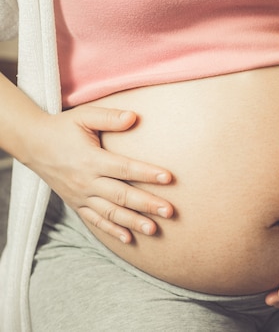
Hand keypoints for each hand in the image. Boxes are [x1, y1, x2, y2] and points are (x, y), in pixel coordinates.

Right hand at [21, 106, 173, 243]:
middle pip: (121, 195)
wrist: (32, 144)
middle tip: (169, 211)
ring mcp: (80, 195)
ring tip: (154, 229)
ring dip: (133, 222)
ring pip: (110, 212)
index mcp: (91, 160)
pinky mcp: (76, 203)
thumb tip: (134, 116)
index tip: (168, 178)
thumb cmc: (62, 128)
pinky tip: (129, 238)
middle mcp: (86, 181)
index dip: (147, 173)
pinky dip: (111, 230)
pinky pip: (95, 220)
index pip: (124, 169)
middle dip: (146, 204)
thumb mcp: (83, 116)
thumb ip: (109, 117)